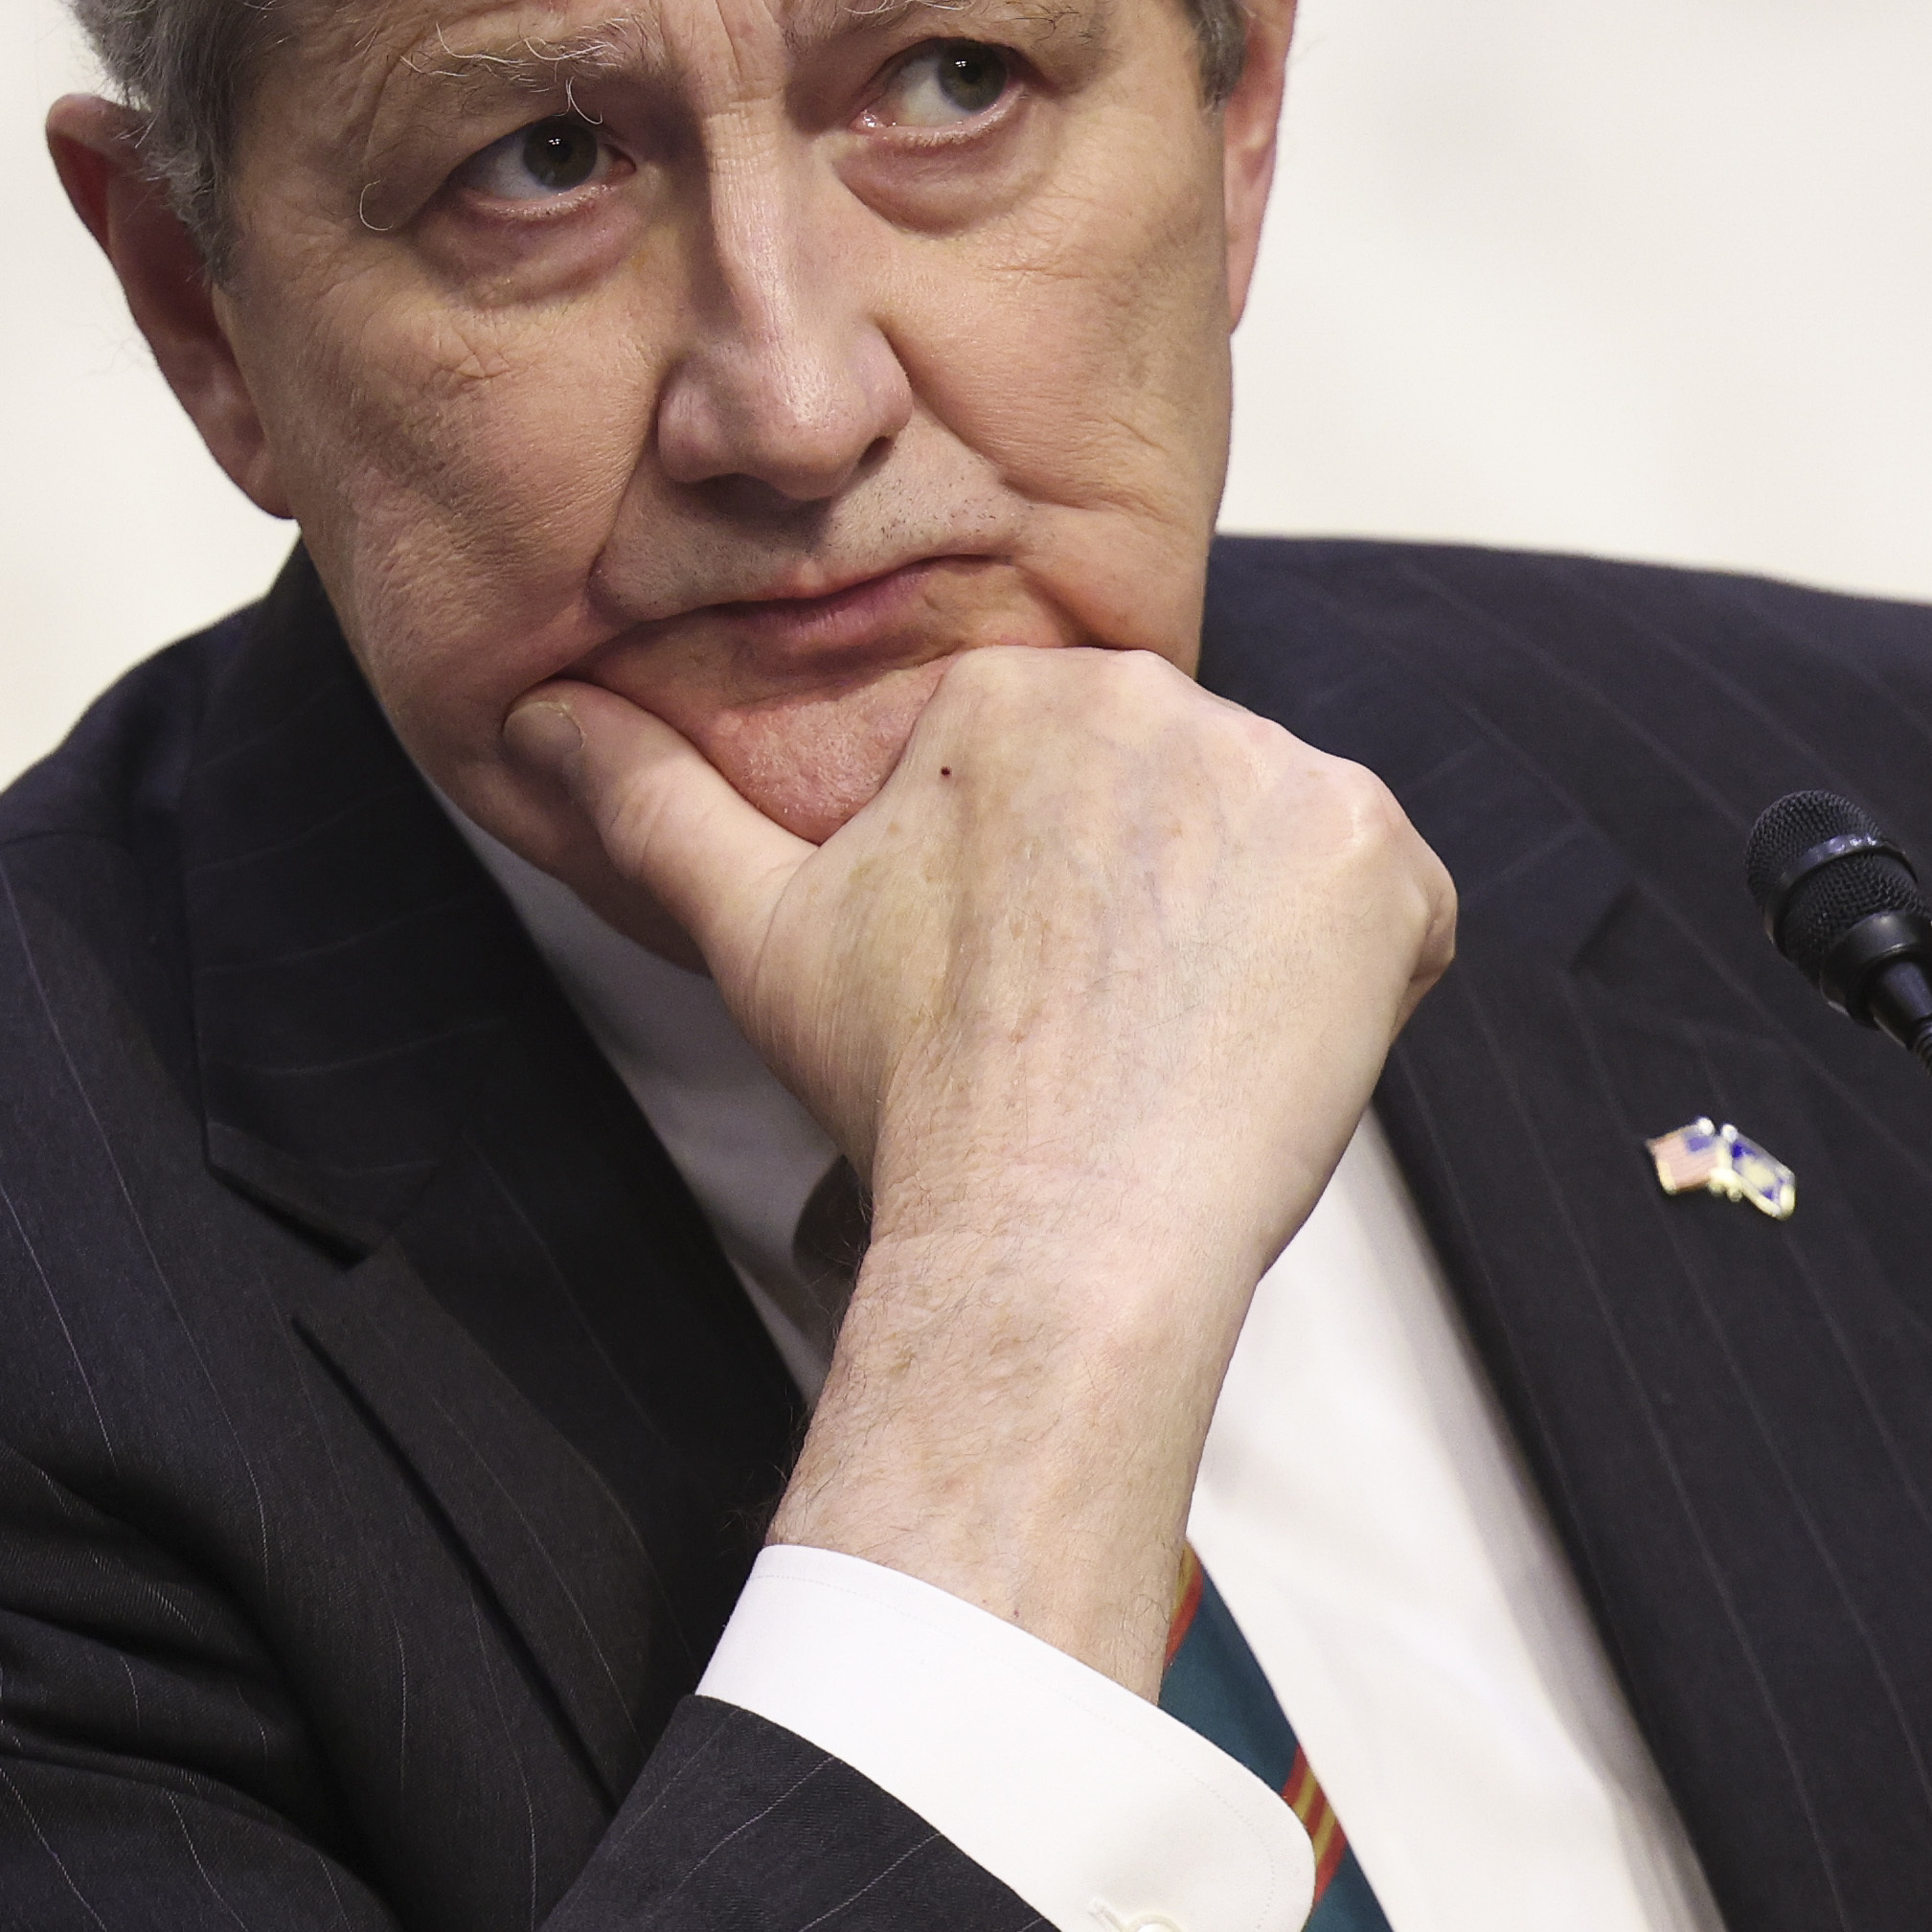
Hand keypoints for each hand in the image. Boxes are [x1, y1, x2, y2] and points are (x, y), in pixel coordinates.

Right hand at [508, 648, 1455, 1683]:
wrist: (1051, 1236)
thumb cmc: (911, 1098)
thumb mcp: (757, 932)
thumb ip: (654, 805)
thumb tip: (544, 717)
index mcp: (1018, 695)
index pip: (1081, 784)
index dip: (1064, 906)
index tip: (1036, 995)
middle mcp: (1158, 698)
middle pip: (1188, 808)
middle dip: (1161, 915)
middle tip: (1101, 1035)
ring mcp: (1284, 774)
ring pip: (1284, 856)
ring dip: (1253, 944)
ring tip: (1172, 1045)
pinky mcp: (1382, 859)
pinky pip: (1387, 908)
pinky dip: (1347, 984)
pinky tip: (1259, 1049)